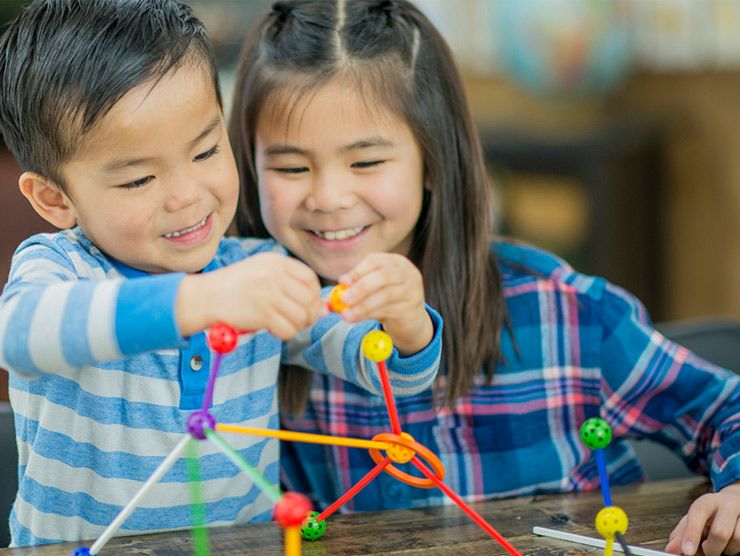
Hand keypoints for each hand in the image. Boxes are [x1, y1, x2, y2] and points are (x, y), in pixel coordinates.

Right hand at [177, 253, 325, 339]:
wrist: (205, 296)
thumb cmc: (235, 287)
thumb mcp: (262, 273)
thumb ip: (290, 285)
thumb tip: (323, 309)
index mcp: (276, 261)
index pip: (310, 278)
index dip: (314, 294)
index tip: (309, 304)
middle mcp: (275, 275)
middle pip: (310, 298)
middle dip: (310, 314)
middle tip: (300, 321)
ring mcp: (269, 293)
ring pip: (302, 316)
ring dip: (297, 325)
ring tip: (284, 324)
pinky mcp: (263, 313)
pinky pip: (288, 329)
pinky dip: (285, 334)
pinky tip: (275, 330)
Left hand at [335, 253, 432, 355]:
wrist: (409, 320)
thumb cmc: (386, 300)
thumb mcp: (372, 289)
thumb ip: (355, 288)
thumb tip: (333, 294)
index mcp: (395, 262)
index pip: (375, 261)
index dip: (358, 270)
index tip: (342, 281)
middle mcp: (406, 273)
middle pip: (383, 276)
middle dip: (361, 287)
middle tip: (344, 299)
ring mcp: (412, 290)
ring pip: (386, 295)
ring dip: (363, 305)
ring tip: (347, 314)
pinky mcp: (411, 308)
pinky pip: (389, 310)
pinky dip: (370, 314)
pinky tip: (358, 318)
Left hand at [665, 481, 739, 555]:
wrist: (735, 501)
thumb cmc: (711, 514)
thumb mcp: (693, 519)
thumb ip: (681, 534)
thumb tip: (670, 549)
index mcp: (707, 501)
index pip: (698, 513)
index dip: (691, 533)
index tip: (686, 552)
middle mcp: (726, 504)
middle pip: (720, 532)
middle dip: (711, 548)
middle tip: (706, 549)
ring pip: (736, 539)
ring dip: (725, 549)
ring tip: (720, 543)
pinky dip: (735, 548)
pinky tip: (731, 543)